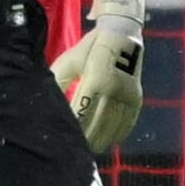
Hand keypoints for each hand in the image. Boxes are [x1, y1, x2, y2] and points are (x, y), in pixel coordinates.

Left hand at [50, 0, 145, 152]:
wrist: (122, 36)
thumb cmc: (89, 49)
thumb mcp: (69, 62)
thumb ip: (59, 82)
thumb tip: (47, 102)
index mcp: (95, 78)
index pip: (82, 109)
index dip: (74, 125)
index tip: (63, 136)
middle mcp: (114, 88)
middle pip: (98, 122)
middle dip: (86, 138)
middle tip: (74, 149)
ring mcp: (128, 94)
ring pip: (113, 125)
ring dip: (101, 140)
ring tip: (90, 149)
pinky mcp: (137, 98)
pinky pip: (128, 122)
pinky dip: (118, 134)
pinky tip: (108, 141)